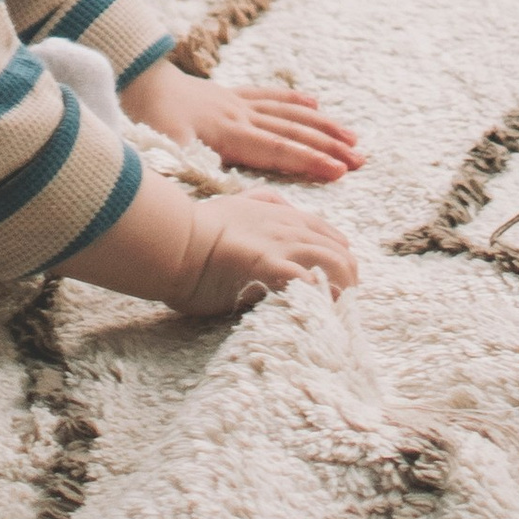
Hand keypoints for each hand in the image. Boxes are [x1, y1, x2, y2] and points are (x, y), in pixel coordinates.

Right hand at [60, 164, 357, 313]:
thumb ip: (258, 202)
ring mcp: (283, 246)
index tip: (337, 277)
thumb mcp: (232, 204)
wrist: (171, 240)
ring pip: (337, 264)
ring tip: (335, 313)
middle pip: (340, 248)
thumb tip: (278, 204)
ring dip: (342, 290)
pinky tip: (320, 316)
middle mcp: (287, 226)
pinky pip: (314, 285)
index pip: (326, 232)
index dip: (338, 253)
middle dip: (347, 275)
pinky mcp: (275, 268)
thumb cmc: (193, 230)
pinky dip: (323, 302)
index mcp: (278, 213)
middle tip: (340, 302)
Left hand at [120, 57, 362, 180]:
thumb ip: (187, 162)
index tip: (340, 171)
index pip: (278, 149)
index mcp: (227, 134)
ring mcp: (235, 102)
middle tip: (361, 159)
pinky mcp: (227, 95)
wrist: (132, 80)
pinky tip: (314, 103)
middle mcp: (238, 115)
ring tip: (352, 136)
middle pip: (293, 131)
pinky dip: (293, 100)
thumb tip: (211, 179)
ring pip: (288, 113)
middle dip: (329, 145)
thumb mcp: (161, 147)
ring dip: (322, 125)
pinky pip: (267, 95)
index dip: (310, 160)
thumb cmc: (145, 120)